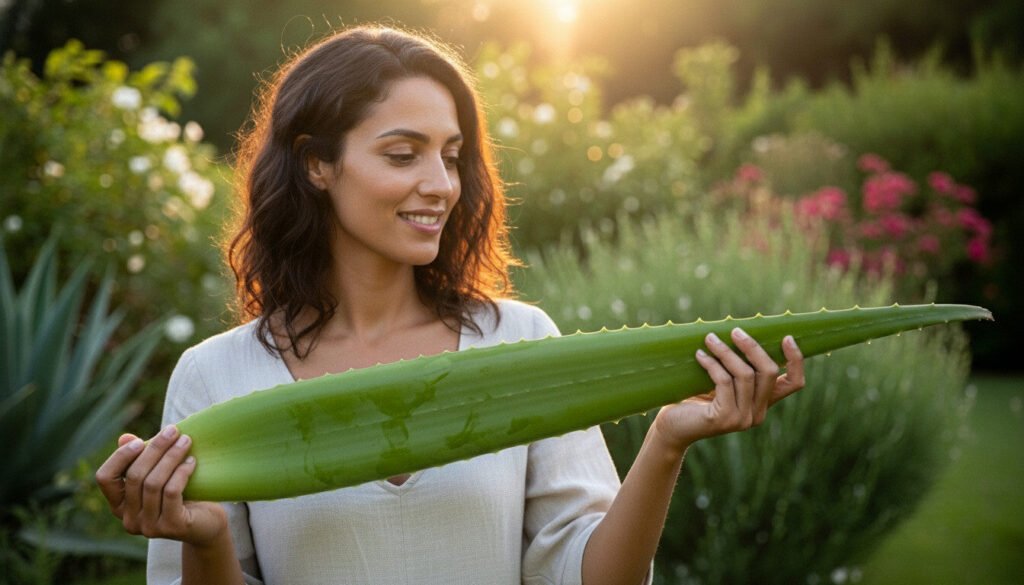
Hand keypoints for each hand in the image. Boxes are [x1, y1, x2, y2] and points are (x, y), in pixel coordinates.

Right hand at [95, 426, 226, 545]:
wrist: (208, 523)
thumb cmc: (181, 495)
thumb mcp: (159, 475)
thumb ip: (141, 459)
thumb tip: (125, 438)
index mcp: (119, 505)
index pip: (105, 478)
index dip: (119, 457)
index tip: (141, 441)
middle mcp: (129, 519)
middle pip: (135, 476)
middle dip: (155, 449)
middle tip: (173, 431)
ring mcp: (148, 526)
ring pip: (153, 483)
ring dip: (171, 457)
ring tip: (186, 441)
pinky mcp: (170, 527)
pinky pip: (171, 493)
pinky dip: (181, 473)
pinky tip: (192, 461)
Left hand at [652, 329, 804, 453]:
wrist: (673, 426)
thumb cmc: (695, 398)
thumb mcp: (722, 381)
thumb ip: (738, 367)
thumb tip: (742, 332)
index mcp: (762, 404)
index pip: (794, 384)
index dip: (795, 360)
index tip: (787, 338)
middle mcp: (758, 414)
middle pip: (769, 372)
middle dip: (753, 347)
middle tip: (735, 331)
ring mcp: (743, 419)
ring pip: (745, 374)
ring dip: (727, 352)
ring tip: (710, 339)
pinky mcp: (725, 419)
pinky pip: (724, 381)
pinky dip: (712, 364)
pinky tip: (699, 355)